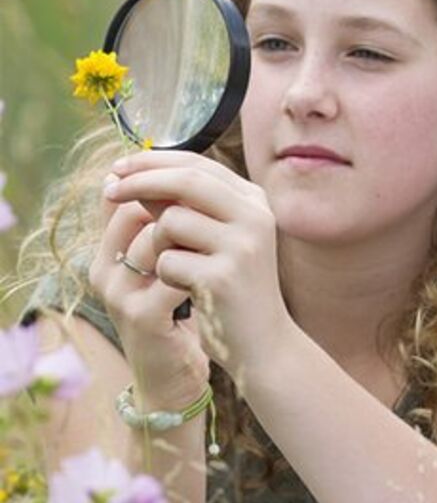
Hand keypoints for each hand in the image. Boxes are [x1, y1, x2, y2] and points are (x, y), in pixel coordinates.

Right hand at [90, 190, 208, 408]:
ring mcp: (119, 293)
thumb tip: (180, 172)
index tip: (203, 187)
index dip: (162, 183)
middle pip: (136, 210)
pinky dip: (201, 267)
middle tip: (216, 212)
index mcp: (106, 252)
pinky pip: (174, 273)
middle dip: (181, 205)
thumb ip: (163, 226)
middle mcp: (104, 269)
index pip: (121, 196)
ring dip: (194, 235)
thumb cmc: (173, 312)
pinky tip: (217, 273)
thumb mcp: (164, 264)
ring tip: (215, 245)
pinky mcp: (141, 316)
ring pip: (156, 237)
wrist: (174, 373)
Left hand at [103, 150, 291, 376]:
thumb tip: (125, 176)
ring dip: (156, 244)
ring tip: (176, 267)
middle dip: (140, 182)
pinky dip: (164, 275)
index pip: (198, 164)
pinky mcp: (223, 277)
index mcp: (254, 201)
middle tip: (109, 190)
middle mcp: (255, 216)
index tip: (117, 167)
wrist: (261, 340)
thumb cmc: (230, 285)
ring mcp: (242, 246)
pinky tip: (187, 291)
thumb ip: (182, 205)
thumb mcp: (213, 237)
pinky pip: (166, 261)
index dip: (152, 161)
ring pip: (171, 221)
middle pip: (186, 180)